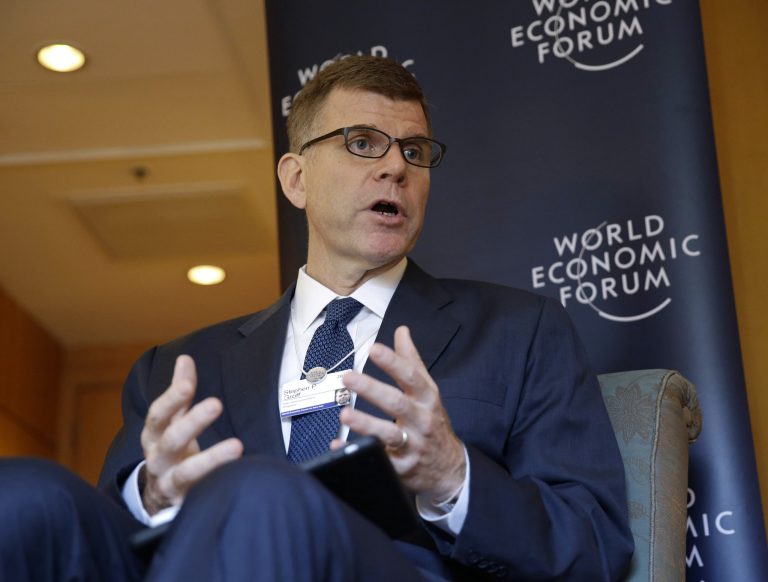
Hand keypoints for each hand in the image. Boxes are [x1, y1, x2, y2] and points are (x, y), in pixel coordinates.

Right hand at [140, 355, 242, 514]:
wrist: (158, 498)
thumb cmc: (171, 449)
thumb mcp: (172, 421)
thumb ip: (180, 393)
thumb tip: (184, 358)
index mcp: (153, 435)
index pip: (159, 414)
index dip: (171, 398)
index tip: (189, 383)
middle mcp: (157, 459)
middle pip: (171, 440)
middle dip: (193, 422)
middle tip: (216, 403)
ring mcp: (169, 484)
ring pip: (186, 473)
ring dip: (212, 459)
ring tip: (236, 445)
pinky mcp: (184, 504)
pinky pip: (200, 495)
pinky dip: (217, 484)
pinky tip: (237, 474)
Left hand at [336, 326, 465, 501]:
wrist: (449, 468)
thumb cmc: (433, 422)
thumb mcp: (428, 391)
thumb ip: (412, 361)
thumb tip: (401, 331)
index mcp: (427, 398)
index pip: (411, 376)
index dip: (393, 362)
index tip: (374, 348)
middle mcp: (421, 420)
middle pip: (397, 403)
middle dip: (372, 389)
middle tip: (348, 377)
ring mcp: (412, 445)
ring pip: (388, 434)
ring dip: (365, 424)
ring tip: (344, 414)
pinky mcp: (402, 468)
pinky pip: (378, 460)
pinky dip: (357, 451)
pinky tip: (339, 445)